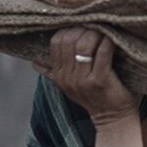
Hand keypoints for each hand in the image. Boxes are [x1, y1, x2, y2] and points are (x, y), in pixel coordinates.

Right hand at [34, 28, 143, 146]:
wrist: (112, 120)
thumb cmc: (95, 98)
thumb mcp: (68, 86)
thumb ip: (52, 73)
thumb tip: (34, 62)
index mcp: (59, 75)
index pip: (56, 42)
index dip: (69, 30)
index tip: (83, 27)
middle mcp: (67, 77)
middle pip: (69, 40)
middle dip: (83, 29)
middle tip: (96, 27)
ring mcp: (83, 80)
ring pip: (84, 44)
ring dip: (96, 34)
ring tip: (105, 33)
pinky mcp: (100, 81)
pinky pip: (102, 53)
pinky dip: (108, 42)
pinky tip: (113, 40)